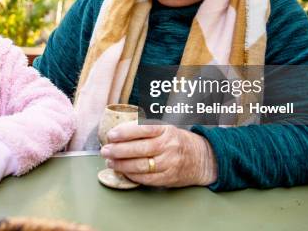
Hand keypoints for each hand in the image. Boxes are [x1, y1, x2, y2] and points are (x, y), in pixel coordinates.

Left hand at [100, 121, 216, 187]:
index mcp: (166, 130)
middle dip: (118, 150)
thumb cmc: (177, 141)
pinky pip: (146, 179)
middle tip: (105, 151)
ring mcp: (170, 163)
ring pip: (141, 166)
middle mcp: (169, 146)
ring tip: (110, 162)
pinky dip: (132, 176)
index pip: (143, 129)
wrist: (203, 158)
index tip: (111, 135)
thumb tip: (117, 133)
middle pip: (139, 149)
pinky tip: (123, 172)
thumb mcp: (166, 129)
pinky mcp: (169, 178)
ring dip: (122, 165)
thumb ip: (145, 130)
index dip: (125, 132)